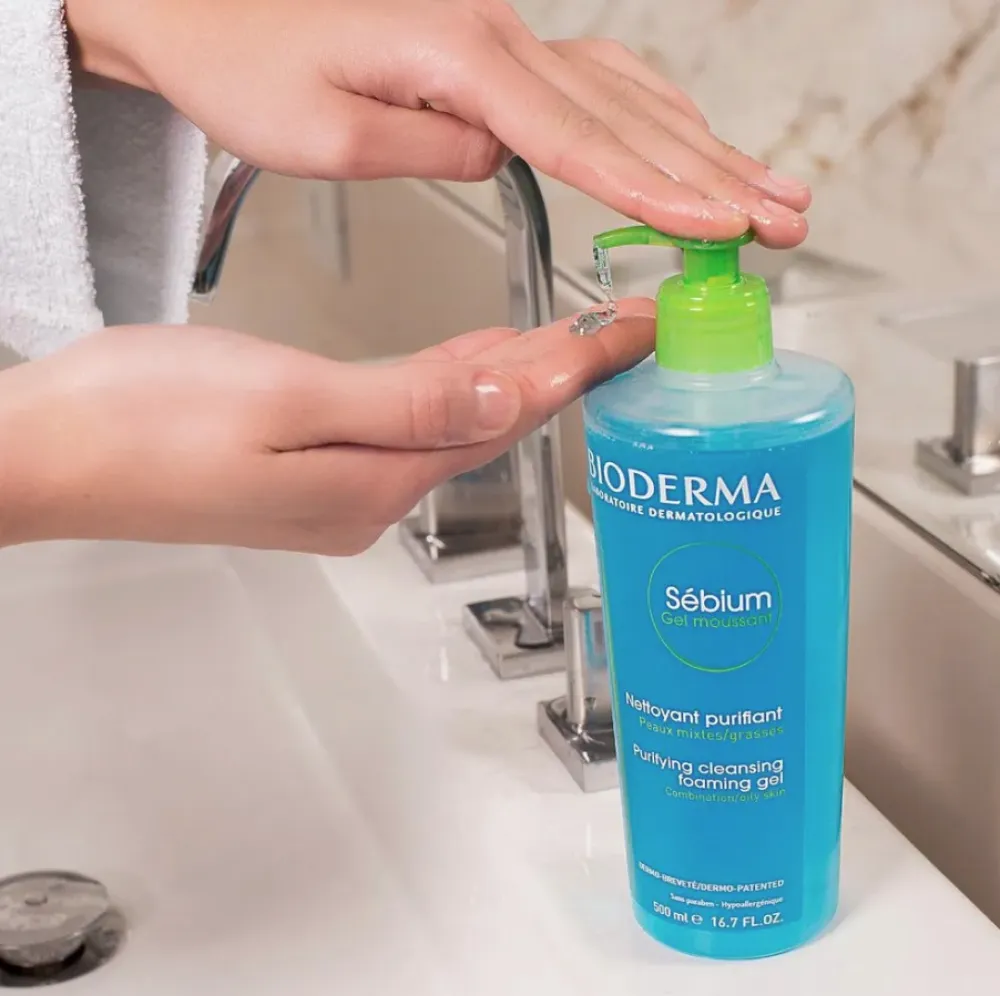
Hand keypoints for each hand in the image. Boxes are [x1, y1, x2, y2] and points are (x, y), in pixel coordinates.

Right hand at [0, 301, 653, 552]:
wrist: (51, 453)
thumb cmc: (146, 423)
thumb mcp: (287, 398)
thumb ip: (408, 401)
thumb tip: (509, 394)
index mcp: (376, 481)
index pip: (507, 417)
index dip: (577, 371)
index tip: (633, 336)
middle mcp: (370, 496)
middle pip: (489, 425)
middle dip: (558, 376)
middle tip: (617, 333)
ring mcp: (339, 488)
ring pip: (452, 424)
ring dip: (510, 380)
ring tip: (566, 342)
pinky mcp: (309, 470)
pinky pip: (409, 424)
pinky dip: (451, 389)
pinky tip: (468, 366)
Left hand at [66, 0, 809, 247]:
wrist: (203, 2)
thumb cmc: (243, 62)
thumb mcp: (320, 132)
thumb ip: (425, 147)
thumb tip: (495, 155)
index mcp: (460, 59)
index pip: (584, 141)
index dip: (660, 192)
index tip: (722, 229)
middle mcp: (496, 37)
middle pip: (630, 114)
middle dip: (714, 173)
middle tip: (787, 216)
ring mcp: (500, 35)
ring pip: (627, 92)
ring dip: (702, 144)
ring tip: (764, 190)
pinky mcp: (490, 47)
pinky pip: (593, 79)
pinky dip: (651, 115)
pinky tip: (682, 137)